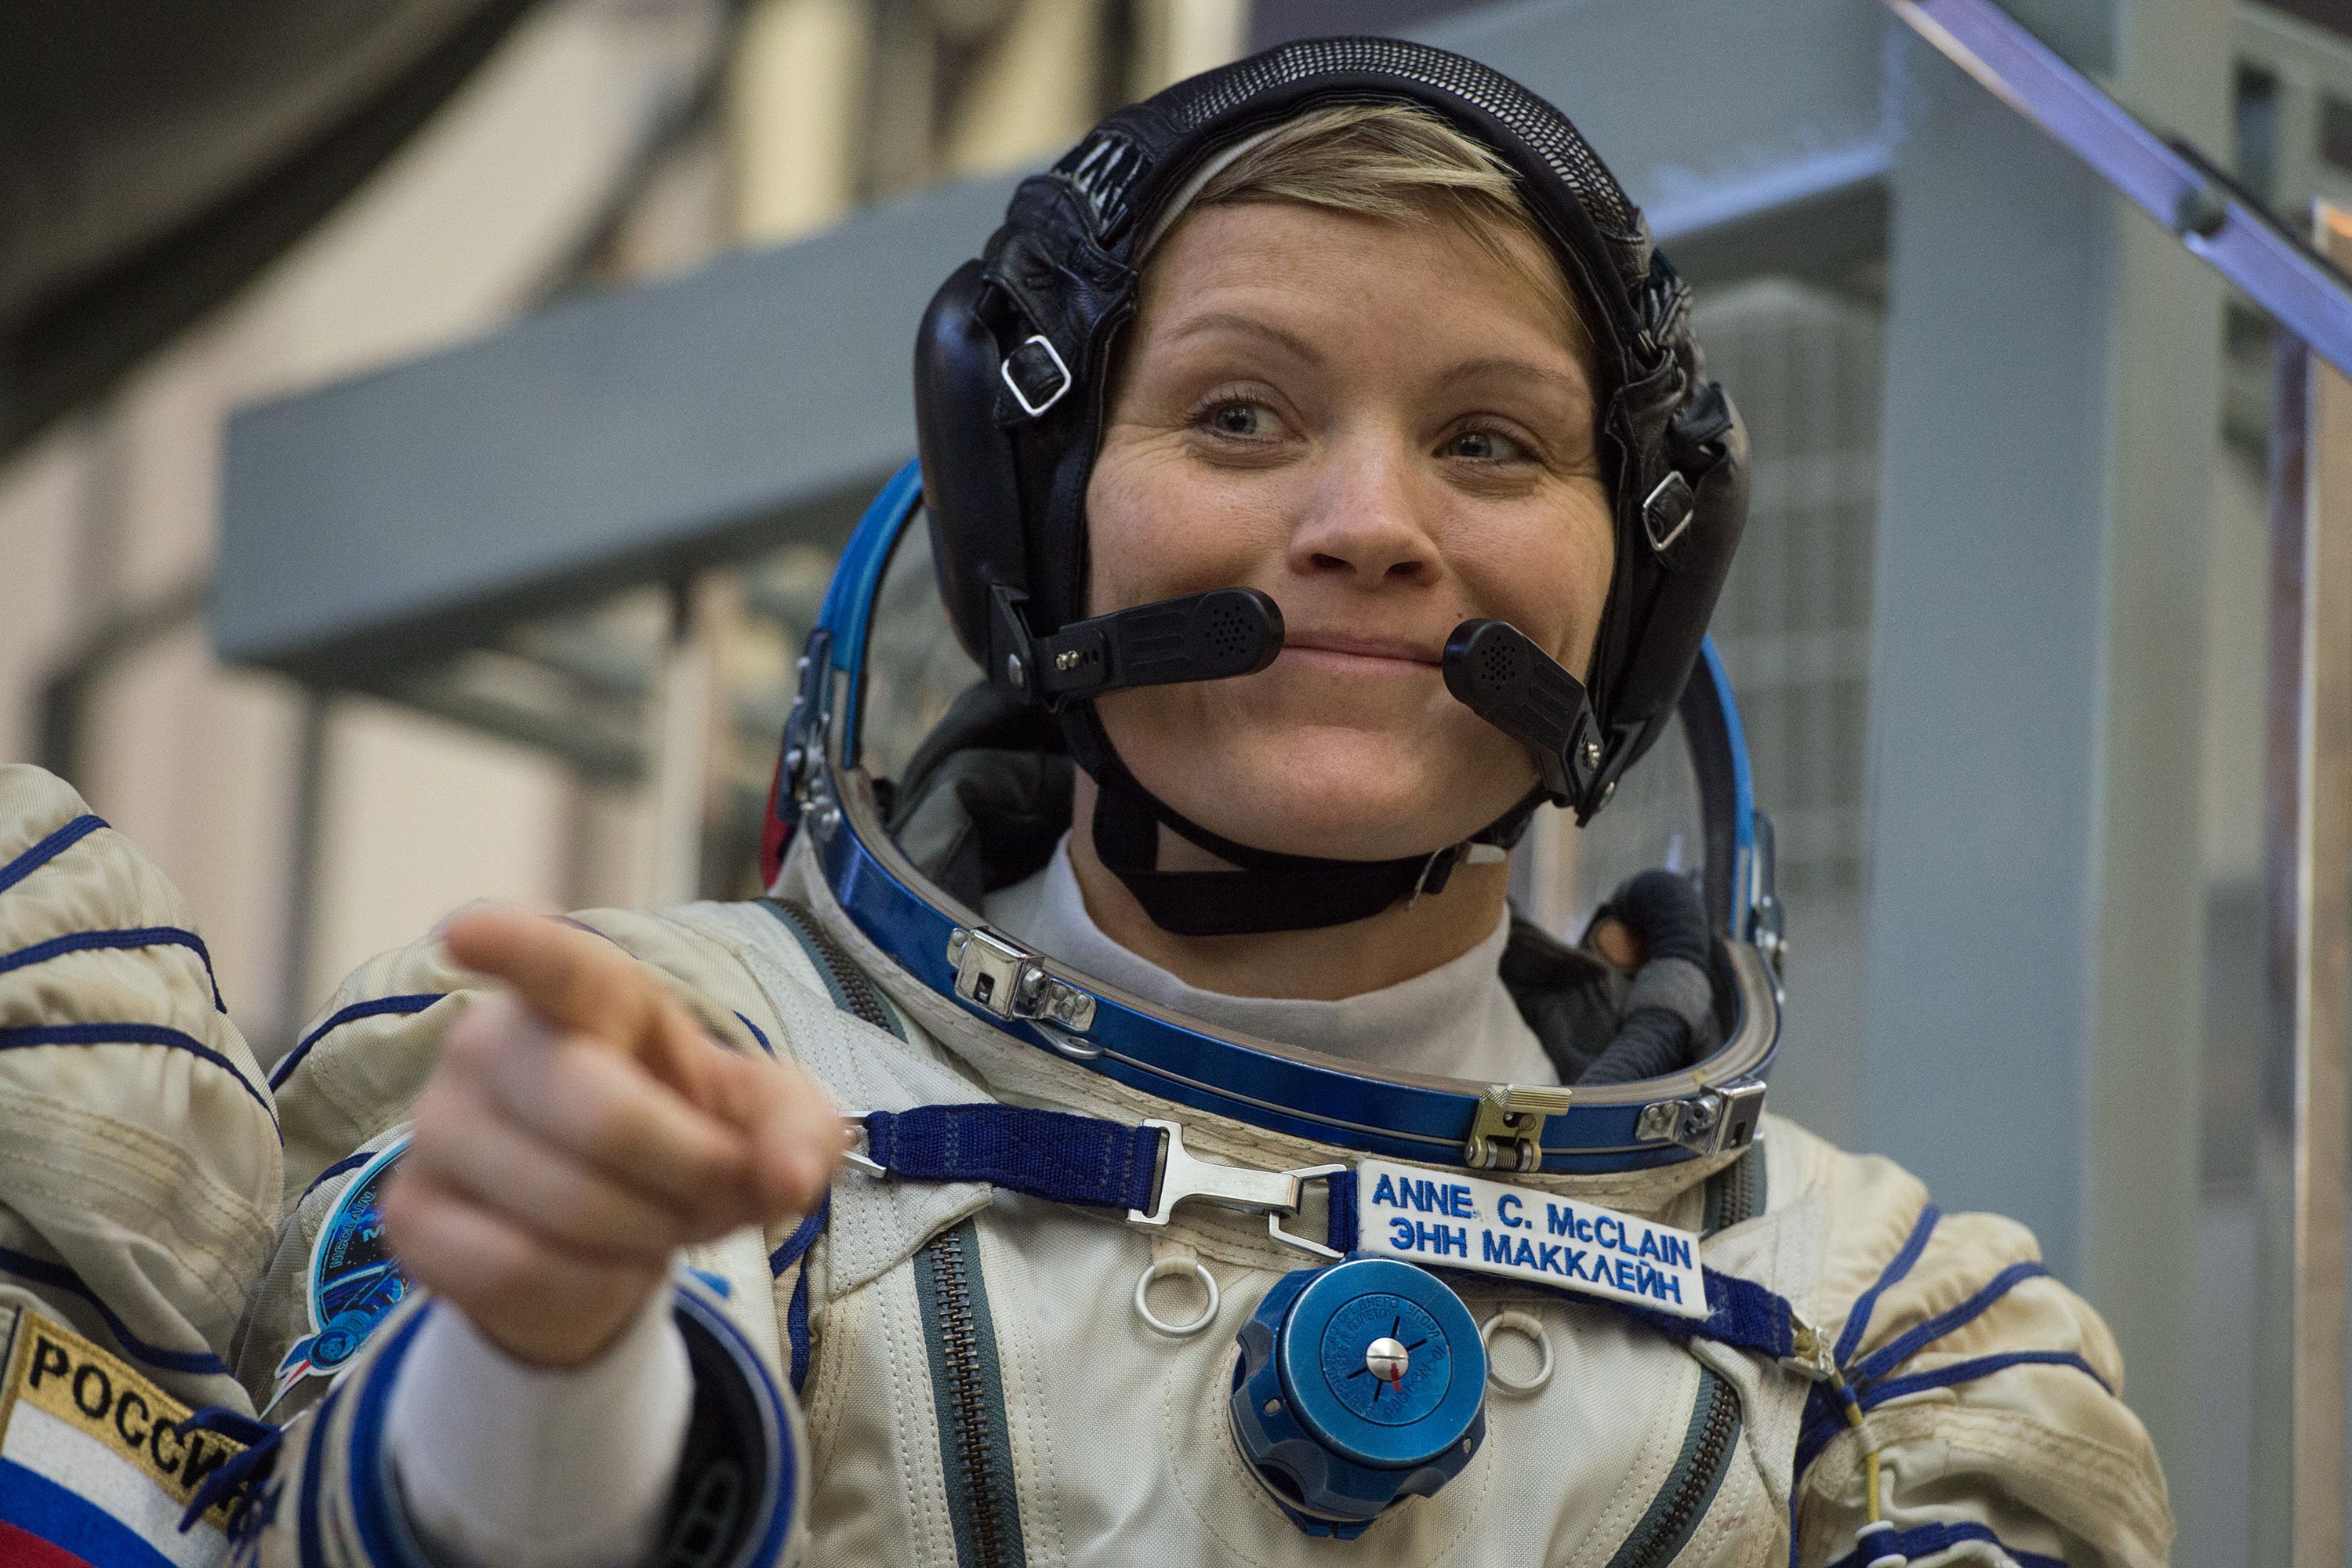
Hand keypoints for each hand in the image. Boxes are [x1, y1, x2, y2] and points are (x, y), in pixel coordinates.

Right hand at [382, 908, 842, 1367]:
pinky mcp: (411, 1213)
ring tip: (659, 1224)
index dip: (513, 945)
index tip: (467, 932)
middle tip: (716, 1188)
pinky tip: (598, 1267)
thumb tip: (790, 1178)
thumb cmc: (687, 1140)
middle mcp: (492, 1042)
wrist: (610, 1235)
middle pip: (604, 1118)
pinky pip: (514, 1271)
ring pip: (567, 1209)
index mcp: (591, 997)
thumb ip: (799, 1133)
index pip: (554, 963)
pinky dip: (589, 1288)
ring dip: (648, 1238)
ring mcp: (439, 1126)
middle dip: (691, 1174)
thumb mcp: (767, 1125)